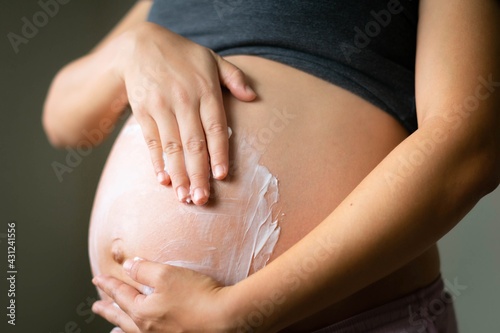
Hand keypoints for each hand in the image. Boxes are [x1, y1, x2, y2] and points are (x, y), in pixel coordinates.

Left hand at [92, 259, 235, 332]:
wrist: (225, 318)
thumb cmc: (197, 296)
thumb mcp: (167, 274)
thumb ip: (144, 269)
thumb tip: (129, 266)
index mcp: (143, 312)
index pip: (120, 295)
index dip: (109, 285)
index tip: (98, 279)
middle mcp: (148, 329)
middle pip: (122, 317)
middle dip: (108, 309)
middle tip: (96, 306)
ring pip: (133, 332)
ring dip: (120, 327)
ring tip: (112, 329)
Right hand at [114, 22, 255, 204]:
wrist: (140, 45)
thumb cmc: (183, 55)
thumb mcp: (212, 58)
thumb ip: (234, 78)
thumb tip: (253, 96)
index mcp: (205, 91)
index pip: (215, 128)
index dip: (218, 153)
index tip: (221, 176)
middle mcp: (183, 101)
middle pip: (193, 143)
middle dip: (198, 174)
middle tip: (202, 199)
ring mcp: (161, 107)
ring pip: (172, 146)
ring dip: (178, 174)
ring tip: (184, 197)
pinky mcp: (143, 111)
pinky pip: (151, 140)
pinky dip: (157, 161)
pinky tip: (163, 179)